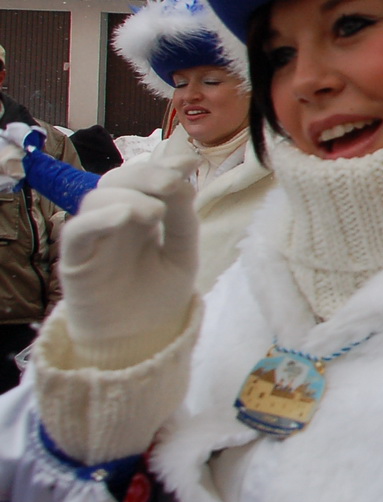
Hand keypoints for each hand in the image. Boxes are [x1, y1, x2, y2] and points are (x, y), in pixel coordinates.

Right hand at [58, 157, 198, 367]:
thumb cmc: (158, 296)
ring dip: (129, 195)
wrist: (139, 339)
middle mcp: (114, 220)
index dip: (164, 165)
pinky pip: (77, 231)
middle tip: (173, 182)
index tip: (190, 162)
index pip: (143, 179)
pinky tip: (127, 216)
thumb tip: (184, 178)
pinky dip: (100, 218)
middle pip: (117, 180)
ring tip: (156, 213)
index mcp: (140, 215)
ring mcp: (93, 238)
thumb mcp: (182, 255)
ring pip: (96, 199)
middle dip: (147, 174)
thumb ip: (183, 220)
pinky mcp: (75, 259)